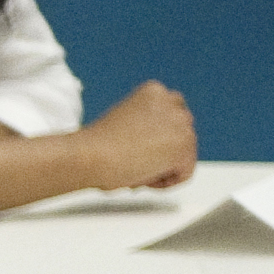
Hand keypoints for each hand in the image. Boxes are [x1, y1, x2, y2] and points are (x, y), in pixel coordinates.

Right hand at [79, 81, 196, 189]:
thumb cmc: (95, 145)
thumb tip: (158, 148)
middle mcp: (171, 102)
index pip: (172, 115)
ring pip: (184, 155)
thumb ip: (146, 127)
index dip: (156, 138)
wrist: (89, 155)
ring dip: (162, 167)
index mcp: (154, 91)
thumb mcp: (125, 122)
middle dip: (163, 152)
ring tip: (135, 169)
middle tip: (136, 163)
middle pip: (183, 134)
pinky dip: (165, 182)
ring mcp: (180, 123)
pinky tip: (142, 176)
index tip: (137, 149)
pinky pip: (185, 173)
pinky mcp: (184, 146)